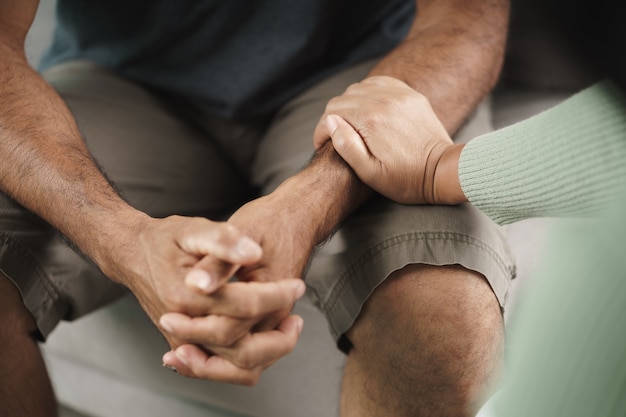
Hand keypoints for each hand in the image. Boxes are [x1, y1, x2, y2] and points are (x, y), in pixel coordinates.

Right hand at [102, 214, 303, 383]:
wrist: (133, 255)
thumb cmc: (164, 240)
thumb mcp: (192, 228)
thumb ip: (222, 239)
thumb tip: (253, 252)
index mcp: (187, 296)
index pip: (245, 306)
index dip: (277, 296)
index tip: (297, 285)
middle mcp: (183, 327)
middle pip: (243, 349)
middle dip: (278, 336)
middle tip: (298, 316)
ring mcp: (183, 342)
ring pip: (235, 367)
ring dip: (268, 353)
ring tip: (288, 329)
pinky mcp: (186, 348)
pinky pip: (223, 368)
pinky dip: (249, 361)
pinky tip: (267, 338)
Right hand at [313, 76, 464, 204]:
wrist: (442, 171)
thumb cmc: (406, 179)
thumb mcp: (370, 173)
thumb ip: (346, 146)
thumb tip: (330, 122)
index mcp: (371, 121)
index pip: (332, 113)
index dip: (320, 130)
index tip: (321, 145)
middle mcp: (384, 101)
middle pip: (343, 98)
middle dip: (332, 117)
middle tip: (334, 137)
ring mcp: (400, 95)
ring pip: (359, 88)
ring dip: (349, 104)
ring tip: (350, 124)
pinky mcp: (411, 95)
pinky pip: (380, 83)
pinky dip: (368, 92)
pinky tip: (368, 108)